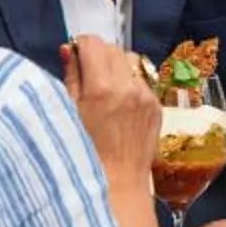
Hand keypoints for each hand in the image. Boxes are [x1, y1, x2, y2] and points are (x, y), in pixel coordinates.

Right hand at [62, 33, 160, 184]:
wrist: (118, 183)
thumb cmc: (85, 154)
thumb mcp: (69, 114)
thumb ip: (71, 77)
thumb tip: (68, 50)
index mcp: (102, 89)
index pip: (93, 44)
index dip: (81, 46)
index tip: (75, 56)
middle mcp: (128, 88)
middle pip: (113, 49)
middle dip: (98, 55)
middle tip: (88, 75)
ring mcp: (146, 96)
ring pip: (130, 62)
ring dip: (116, 67)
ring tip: (105, 90)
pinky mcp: (156, 106)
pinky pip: (142, 81)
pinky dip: (130, 85)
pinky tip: (120, 106)